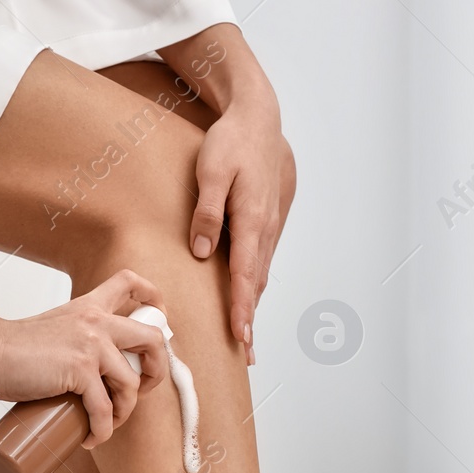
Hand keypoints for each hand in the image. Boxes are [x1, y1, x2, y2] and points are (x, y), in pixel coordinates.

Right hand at [0, 270, 170, 447]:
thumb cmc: (12, 348)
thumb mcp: (54, 329)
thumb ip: (75, 338)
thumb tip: (89, 376)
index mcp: (89, 306)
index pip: (131, 283)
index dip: (154, 300)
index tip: (158, 322)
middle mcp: (97, 321)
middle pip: (153, 338)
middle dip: (157, 370)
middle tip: (141, 390)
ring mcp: (92, 345)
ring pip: (131, 383)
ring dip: (125, 412)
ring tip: (106, 424)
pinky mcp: (80, 370)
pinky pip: (105, 408)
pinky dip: (102, 430)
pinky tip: (92, 438)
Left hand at [188, 100, 295, 363]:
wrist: (260, 117)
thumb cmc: (233, 141)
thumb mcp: (212, 171)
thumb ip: (207, 212)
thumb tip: (204, 251)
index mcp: (252, 220)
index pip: (247, 274)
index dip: (243, 307)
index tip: (240, 336)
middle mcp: (265, 228)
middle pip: (258, 283)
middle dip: (251, 320)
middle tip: (247, 355)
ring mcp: (269, 225)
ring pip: (260, 273)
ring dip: (254, 305)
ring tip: (248, 338)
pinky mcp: (268, 221)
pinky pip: (260, 259)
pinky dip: (255, 283)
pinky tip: (248, 297)